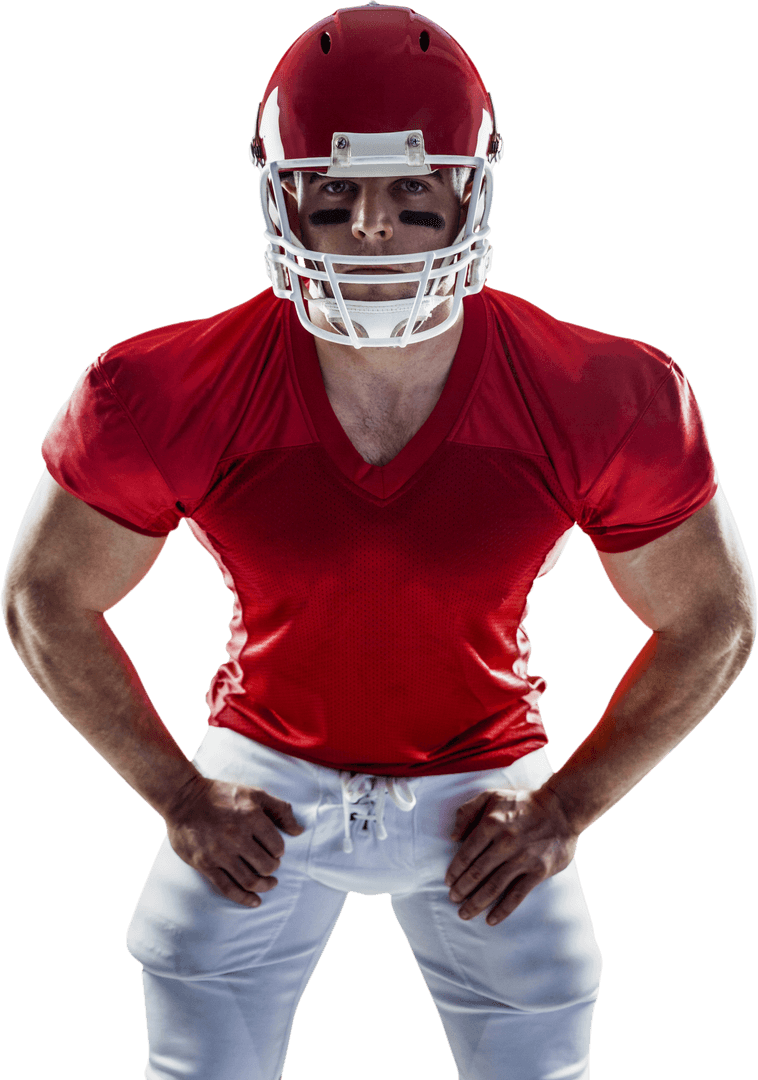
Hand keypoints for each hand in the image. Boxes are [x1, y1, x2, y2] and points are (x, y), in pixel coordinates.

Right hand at [164, 775, 304, 907]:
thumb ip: (280, 809)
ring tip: (269, 883)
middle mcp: (236, 837)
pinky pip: (228, 888)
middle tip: (270, 864)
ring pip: (250, 881)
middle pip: (265, 865)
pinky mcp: (205, 865)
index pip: (277, 845)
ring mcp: (220, 853)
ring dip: (264, 886)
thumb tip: (298, 831)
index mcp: (251, 817)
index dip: (279, 850)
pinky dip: (244, 899)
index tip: (275, 850)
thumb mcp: (254, 793)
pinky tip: (255, 901)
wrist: (183, 798)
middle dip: (272, 867)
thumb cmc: (221, 795)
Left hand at [444, 785, 577, 925]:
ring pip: (494, 887)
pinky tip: (491, 920)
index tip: (448, 882)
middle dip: (462, 890)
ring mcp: (523, 858)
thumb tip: (452, 836)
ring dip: (476, 903)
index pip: (467, 853)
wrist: (561, 809)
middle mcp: (505, 842)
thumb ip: (467, 811)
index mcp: (491, 824)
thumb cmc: (522, 803)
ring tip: (464, 913)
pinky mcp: (538, 871)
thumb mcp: (491, 796)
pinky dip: (502, 910)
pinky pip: (517, 895)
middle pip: (477, 873)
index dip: (455, 870)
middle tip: (453, 900)